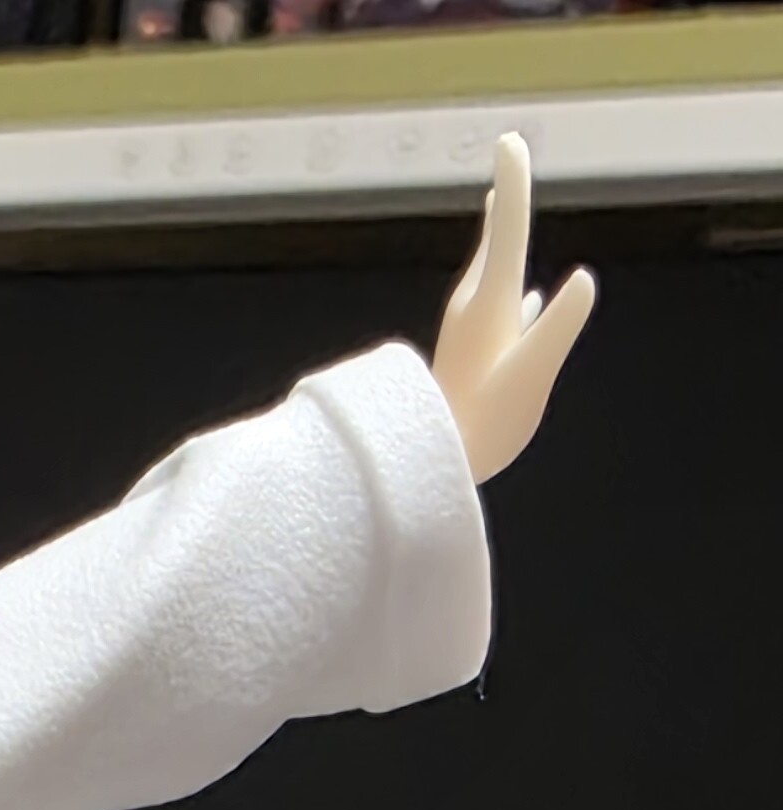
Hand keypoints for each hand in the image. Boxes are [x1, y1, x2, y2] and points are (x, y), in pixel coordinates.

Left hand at [432, 134, 594, 486]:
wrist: (437, 462)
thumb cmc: (483, 424)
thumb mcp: (529, 375)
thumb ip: (556, 326)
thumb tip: (580, 279)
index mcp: (489, 301)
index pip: (507, 229)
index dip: (513, 183)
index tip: (509, 140)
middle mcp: (474, 305)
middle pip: (496, 239)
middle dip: (507, 198)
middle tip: (508, 152)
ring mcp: (471, 328)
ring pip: (492, 268)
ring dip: (503, 235)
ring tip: (503, 204)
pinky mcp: (473, 352)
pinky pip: (497, 304)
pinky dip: (510, 284)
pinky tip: (528, 296)